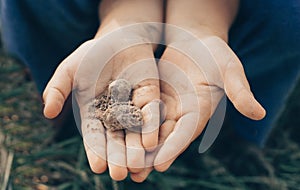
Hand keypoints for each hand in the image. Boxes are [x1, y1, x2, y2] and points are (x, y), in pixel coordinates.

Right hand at [42, 27, 160, 179]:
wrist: (119, 38)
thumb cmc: (92, 54)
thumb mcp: (69, 69)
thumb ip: (57, 89)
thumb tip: (47, 112)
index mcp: (94, 113)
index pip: (94, 136)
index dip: (96, 151)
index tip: (97, 167)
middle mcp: (114, 115)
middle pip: (116, 139)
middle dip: (118, 156)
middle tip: (120, 174)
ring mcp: (133, 107)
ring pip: (135, 131)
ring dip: (136, 148)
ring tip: (137, 165)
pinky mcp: (150, 97)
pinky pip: (151, 114)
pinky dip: (151, 127)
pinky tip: (152, 141)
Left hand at [130, 33, 265, 181]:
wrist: (195, 41)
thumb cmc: (215, 52)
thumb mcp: (229, 68)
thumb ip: (240, 91)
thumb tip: (260, 113)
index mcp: (200, 110)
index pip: (186, 133)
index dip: (174, 148)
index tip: (159, 164)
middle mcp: (183, 113)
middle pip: (165, 139)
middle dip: (150, 157)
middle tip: (135, 174)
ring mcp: (167, 107)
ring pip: (150, 131)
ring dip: (136, 147)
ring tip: (121, 165)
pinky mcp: (154, 97)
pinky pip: (139, 113)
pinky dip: (129, 125)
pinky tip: (114, 136)